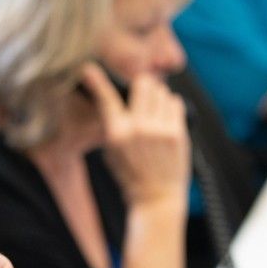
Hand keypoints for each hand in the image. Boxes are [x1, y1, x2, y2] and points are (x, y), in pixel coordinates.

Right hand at [79, 61, 189, 208]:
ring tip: (155, 114)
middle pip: (143, 83)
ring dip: (158, 97)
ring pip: (162, 91)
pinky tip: (166, 120)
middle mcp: (138, 129)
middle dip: (143, 87)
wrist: (156, 198)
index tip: (89, 69)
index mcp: (117, 134)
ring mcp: (159, 130)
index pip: (106, 99)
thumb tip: (112, 98)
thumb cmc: (132, 176)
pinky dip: (171, 107)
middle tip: (143, 98)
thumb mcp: (111, 152)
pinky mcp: (177, 133)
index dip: (96, 81)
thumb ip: (112, 124)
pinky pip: (175, 102)